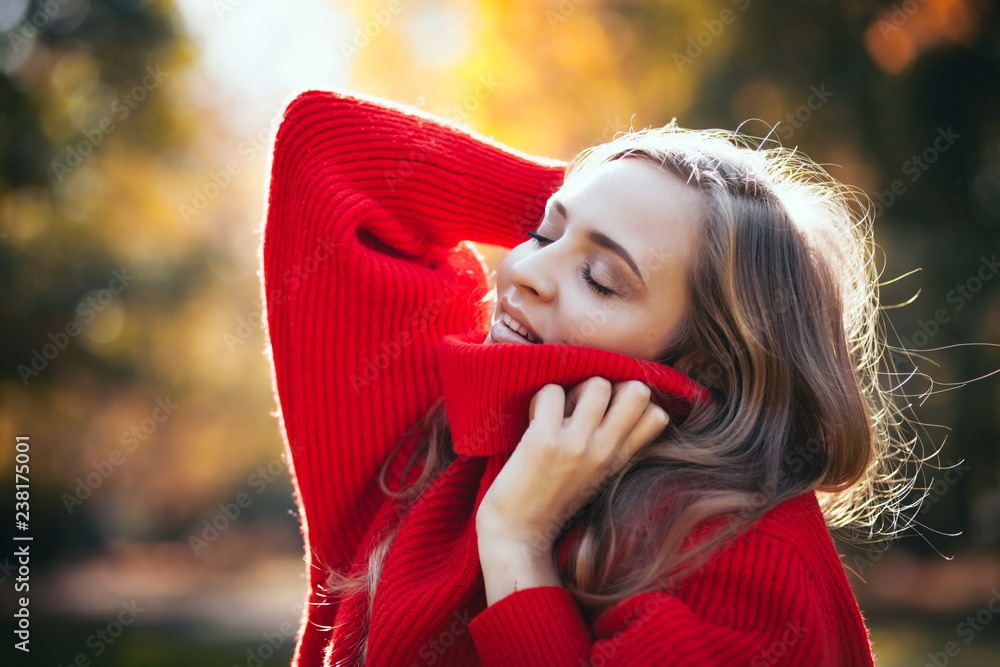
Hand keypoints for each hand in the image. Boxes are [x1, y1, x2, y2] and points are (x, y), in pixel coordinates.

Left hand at [476, 377, 669, 553]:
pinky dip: (541, 399)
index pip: (658, 416)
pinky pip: (551, 392)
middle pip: (638, 391)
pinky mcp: (544, 441)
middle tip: (581, 407)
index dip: (632, 401)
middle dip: (609, 386)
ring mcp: (576, 446)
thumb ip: (614, 444)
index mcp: (619, 459)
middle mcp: (604, 451)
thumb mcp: (597, 474)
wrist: (518, 535)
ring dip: (573, 389)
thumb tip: (618, 398)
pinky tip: (534, 421)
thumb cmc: (553, 499)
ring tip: (557, 413)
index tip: (607, 411)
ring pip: (597, 385)